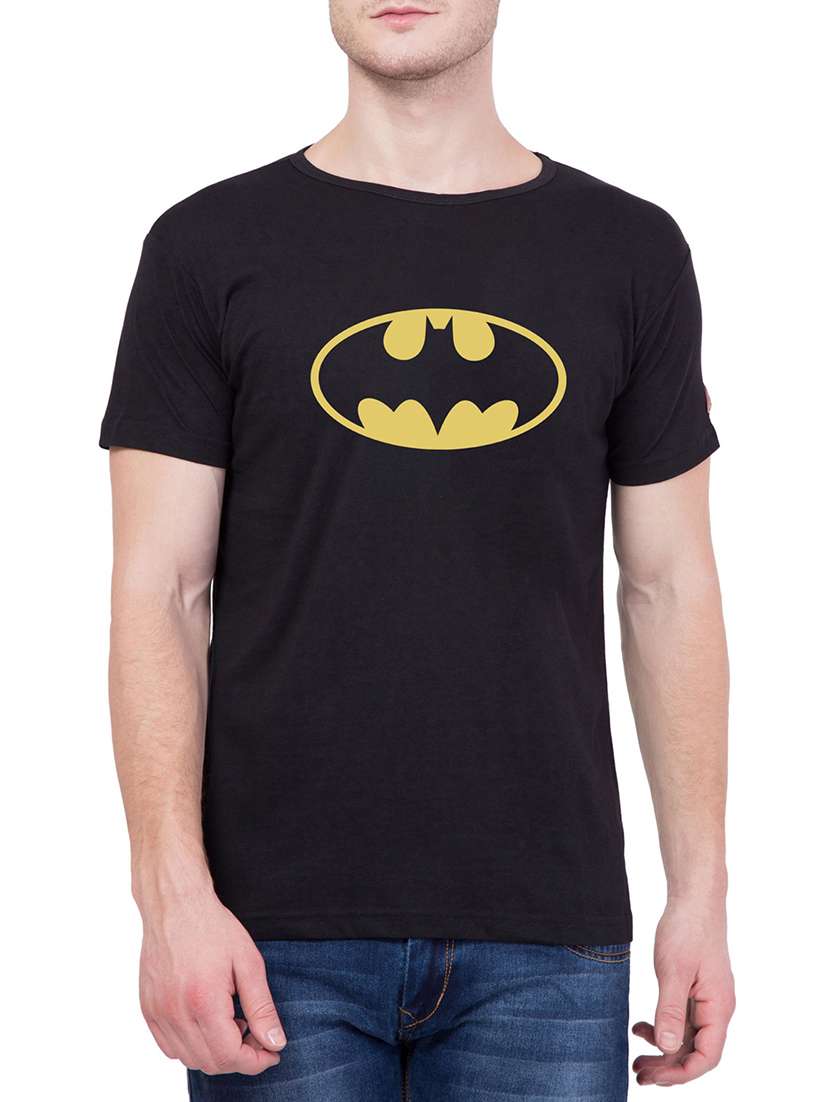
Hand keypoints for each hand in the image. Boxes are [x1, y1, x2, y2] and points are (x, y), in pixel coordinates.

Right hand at [138, 884, 285, 1075]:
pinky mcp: (148, 1009)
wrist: (175, 905)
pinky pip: (169, 1046)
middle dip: (239, 1057)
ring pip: (189, 1059)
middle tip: (255, 1033)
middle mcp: (175, 1012)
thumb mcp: (248, 963)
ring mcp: (157, 1013)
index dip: (255, 1061)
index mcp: (203, 1001)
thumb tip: (275, 1043)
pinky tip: (207, 1021)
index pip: (230, 1056)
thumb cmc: (213, 928)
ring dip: (215, 1052)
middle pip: (210, 1063)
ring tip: (231, 1021)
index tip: (271, 1052)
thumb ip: (261, 1007)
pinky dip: (191, 1045)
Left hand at [633, 896, 734, 1086]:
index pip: (707, 1057)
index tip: (654, 1076)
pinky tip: (640, 1027)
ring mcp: (706, 1000)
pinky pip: (681, 1020)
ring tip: (636, 1059)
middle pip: (695, 1052)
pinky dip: (662, 1028)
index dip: (681, 1073)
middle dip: (668, 1068)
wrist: (694, 899)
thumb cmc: (688, 929)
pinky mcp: (695, 990)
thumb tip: (669, 1048)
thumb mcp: (674, 970)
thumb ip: (671, 1009)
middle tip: (638, 1074)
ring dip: (663, 1051)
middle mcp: (716, 1009)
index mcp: (718, 1008)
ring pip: (687, 1038)